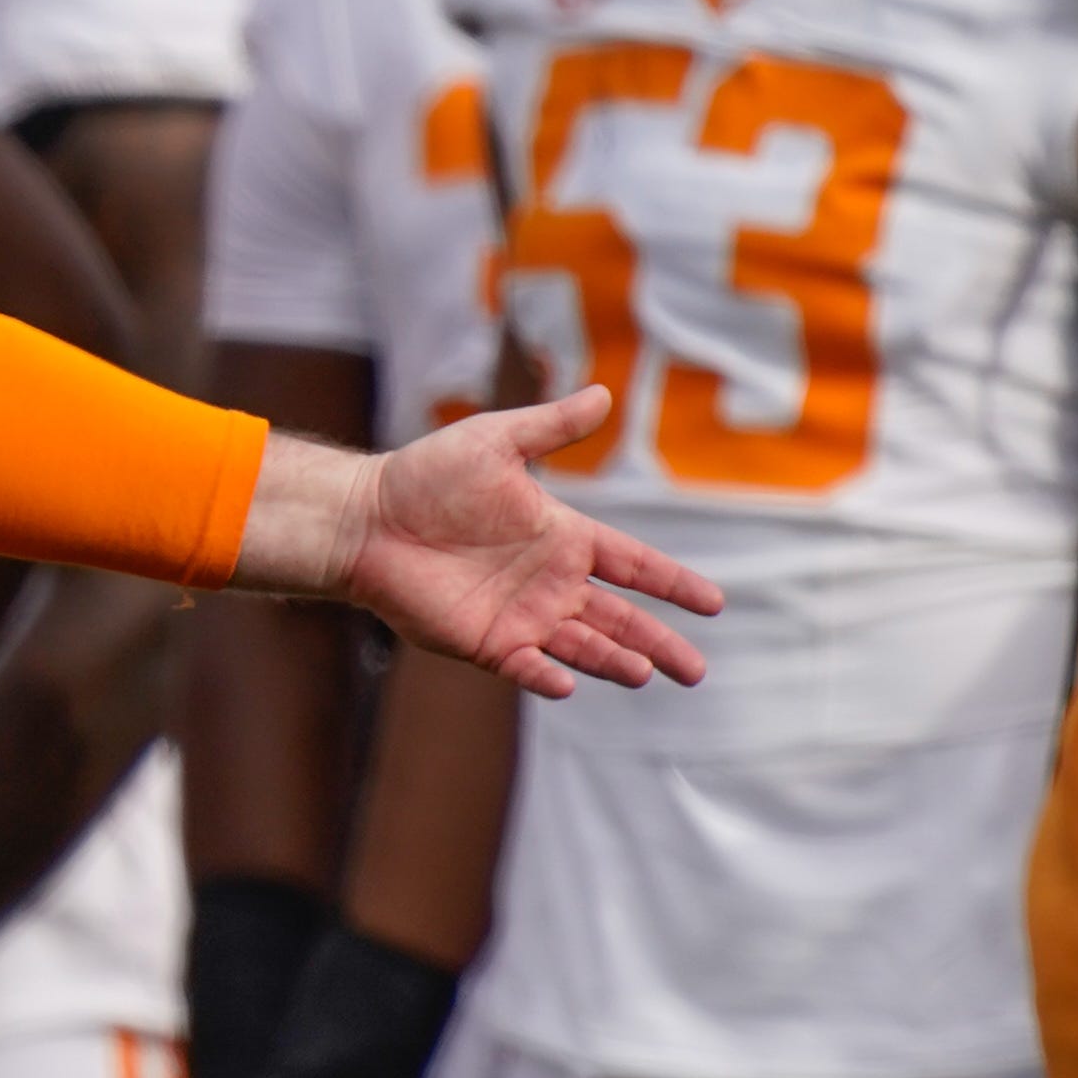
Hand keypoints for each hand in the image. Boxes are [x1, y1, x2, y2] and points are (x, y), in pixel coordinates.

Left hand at [240, 390, 718, 696]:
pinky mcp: (483, 641)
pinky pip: (525, 666)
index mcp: (562, 537)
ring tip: (646, 673)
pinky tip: (569, 683)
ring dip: (614, 661)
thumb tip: (604, 394)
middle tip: (696, 672)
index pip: (634, 564)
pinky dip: (548, 677)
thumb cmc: (424, 476)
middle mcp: (549, 583)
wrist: (364, 517)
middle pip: (620, 619)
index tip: (714, 603)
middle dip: (659, 643)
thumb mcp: (494, 441)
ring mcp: (519, 615)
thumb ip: (550, 425)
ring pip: (582, 647)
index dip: (673, 583)